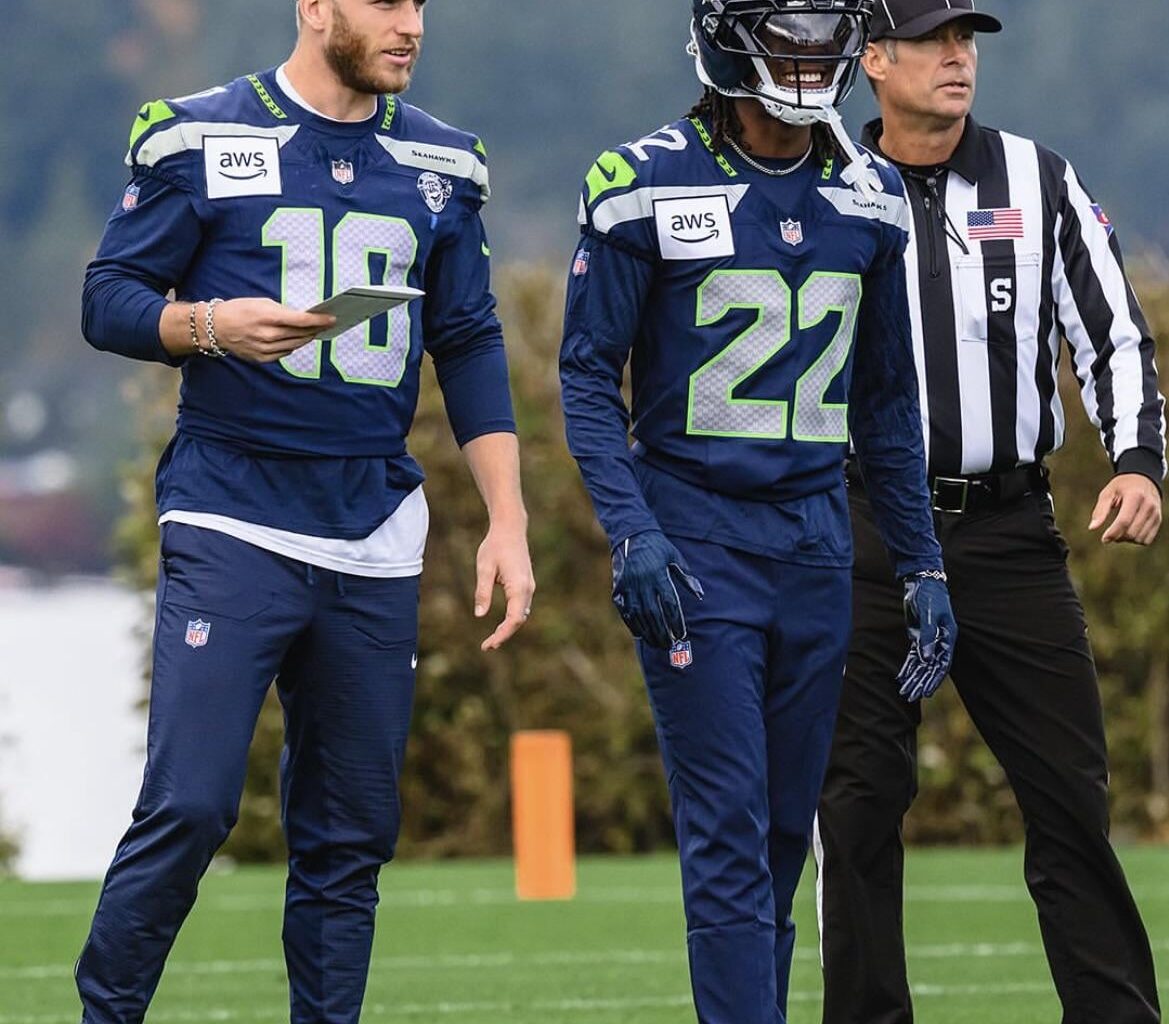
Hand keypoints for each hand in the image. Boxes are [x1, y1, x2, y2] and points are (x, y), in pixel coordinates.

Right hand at [204, 298, 334, 362]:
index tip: (332, 319)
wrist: (216, 328)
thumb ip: (283, 311)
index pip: (302, 320)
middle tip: (326, 325)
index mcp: (269, 317)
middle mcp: (268, 335)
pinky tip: (295, 340)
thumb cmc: (239, 310)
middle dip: (316, 329)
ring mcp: (265, 349)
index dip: (320, 320)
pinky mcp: (262, 359)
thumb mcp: (262, 302)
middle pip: (302, 334)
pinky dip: (292, 346)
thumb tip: (302, 318)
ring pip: (296, 345)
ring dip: (306, 338)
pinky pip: (284, 353)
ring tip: (314, 332)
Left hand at [474, 519, 534, 651]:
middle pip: (519, 620)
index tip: (488, 645)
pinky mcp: (526, 584)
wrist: (510, 528)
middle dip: (504, 635)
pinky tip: (501, 625)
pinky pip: (521, 607)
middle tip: (487, 646)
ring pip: (521, 615)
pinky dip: (512, 619)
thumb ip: (482, 592)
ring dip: (508, 628)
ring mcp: (529, 586)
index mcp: (518, 586)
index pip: (513, 619)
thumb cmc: (495, 546)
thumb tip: (479, 615)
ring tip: (492, 639)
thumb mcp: (484, 568)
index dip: (502, 635)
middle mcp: (528, 588)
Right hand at [611, 530, 703, 648]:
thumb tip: (699, 595)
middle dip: (662, 633)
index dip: (675, 622)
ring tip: (657, 644)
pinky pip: (624, 611)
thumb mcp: (675, 557)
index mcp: (658, 575)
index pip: (669, 605)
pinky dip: (632, 624)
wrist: (632, 534)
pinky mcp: (618, 588)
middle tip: (669, 646)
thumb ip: (687, 577)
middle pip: (653, 615)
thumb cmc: (658, 547)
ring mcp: (629, 586)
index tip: (681, 634)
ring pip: (638, 616)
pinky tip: (640, 634)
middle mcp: (643, 583)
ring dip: (648, 632)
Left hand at [897, 574, 955, 701]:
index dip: (934, 680)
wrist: (921, 584)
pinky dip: (907, 667)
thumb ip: (928, 637)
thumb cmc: (930, 597)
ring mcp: (928, 641)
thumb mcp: (930, 616)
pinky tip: (901, 677)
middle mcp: (940, 642)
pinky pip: (913, 656)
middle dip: (920, 683)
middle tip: (910, 697)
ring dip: (913, 678)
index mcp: (948, 638)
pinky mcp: (918, 637)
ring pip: (921, 664)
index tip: (926, 693)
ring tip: (904, 692)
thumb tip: (926, 659)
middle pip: (930, 668)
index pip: (942, 665)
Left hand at [1088, 474, 1161, 544]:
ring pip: (1139, 538)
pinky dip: (1136, 540)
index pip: (1124, 521)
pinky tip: (1129, 531)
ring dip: (1127, 539)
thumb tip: (1092, 528)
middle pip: (1132, 532)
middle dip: (1118, 537)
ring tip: (1120, 530)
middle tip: (1110, 533)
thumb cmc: (1122, 486)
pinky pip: (1147, 540)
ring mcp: (1155, 514)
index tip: (1104, 539)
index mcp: (1135, 496)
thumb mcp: (1108, 493)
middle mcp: (1148, 506)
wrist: (1143, 479)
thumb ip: (1100, 510)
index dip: (1113, 533)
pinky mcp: (1158, 520)